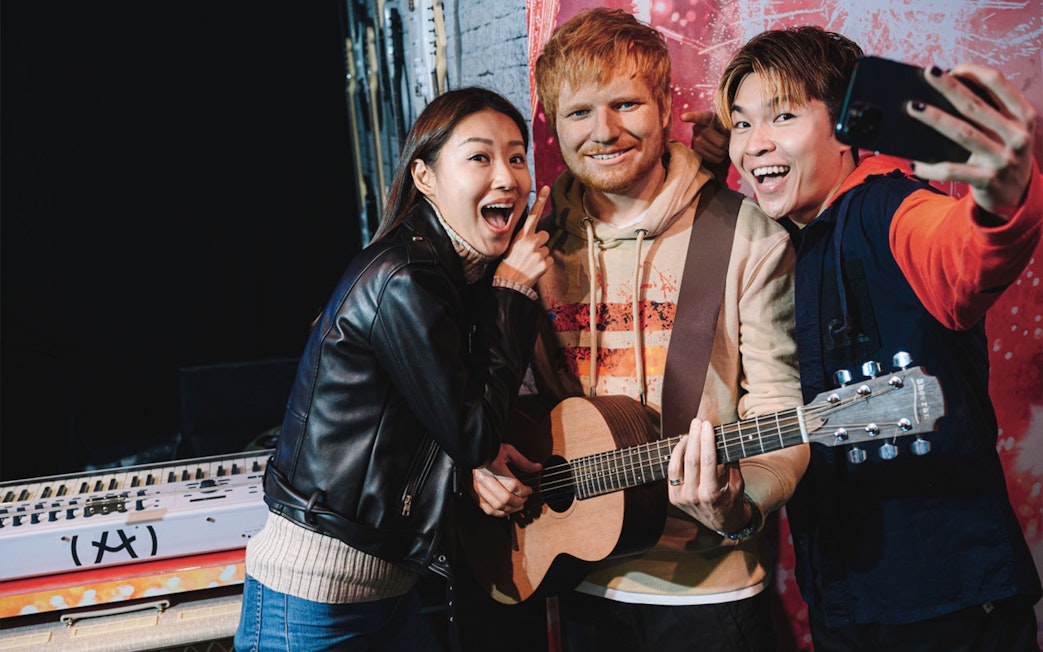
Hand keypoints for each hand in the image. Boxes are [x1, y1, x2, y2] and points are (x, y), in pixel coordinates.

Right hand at [472, 443, 541, 517]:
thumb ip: (523, 462)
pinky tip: (507, 510)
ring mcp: (479, 487)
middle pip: (505, 498)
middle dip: (519, 501)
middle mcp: (485, 478)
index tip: (529, 490)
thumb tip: (537, 468)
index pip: (512, 485)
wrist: (476, 451)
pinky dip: (499, 513)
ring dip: (511, 509)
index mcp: (494, 467)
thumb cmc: (491, 450)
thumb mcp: (509, 451)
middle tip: (525, 499)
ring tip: (518, 506)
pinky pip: (487, 509)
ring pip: (497, 506)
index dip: (524, 490)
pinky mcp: (476, 492)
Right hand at [495, 186, 551, 286]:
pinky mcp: (544, 264)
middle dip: (540, 242)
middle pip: (544, 234)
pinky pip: (549, 260)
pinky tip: (534, 269)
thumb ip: (523, 238)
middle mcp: (531, 242)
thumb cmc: (508, 264)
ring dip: (541, 254)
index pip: (532, 215)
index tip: (546, 188)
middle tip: (529, 252)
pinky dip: (543, 265)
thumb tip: (534, 235)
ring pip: (547, 249)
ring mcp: (538, 253)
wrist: (508, 283)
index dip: (540, 201)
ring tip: (529, 262)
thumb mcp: (511, 246)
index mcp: (521, 235)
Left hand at [666, 418, 748, 532]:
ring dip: (682, 446)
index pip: (708, 461)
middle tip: (697, 422)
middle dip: (694, 438)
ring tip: (689, 433)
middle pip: (691, 461)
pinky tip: (683, 446)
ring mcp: (681, 498)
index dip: (707, 441)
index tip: (707, 424)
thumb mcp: (738, 483)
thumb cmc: (732, 499)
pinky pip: (671, 473)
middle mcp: (693, 497)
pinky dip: (675, 457)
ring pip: (676, 466)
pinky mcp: (673, 498)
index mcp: (712, 494)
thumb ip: (731, 462)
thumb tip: (724, 437)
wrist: (721, 523)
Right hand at [680, 110, 730, 178]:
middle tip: (728, 142)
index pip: (698, 117)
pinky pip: (712, 158)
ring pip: (714, 150)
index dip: (690, 117)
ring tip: (724, 148)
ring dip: (723, 151)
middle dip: (726, 143)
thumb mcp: (728, 123)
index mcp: (706, 117)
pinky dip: (719, 158)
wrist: (720, 140)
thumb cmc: (725, 129)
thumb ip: (730, 126)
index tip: (683, 118)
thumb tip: (729, 140)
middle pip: (715, 139)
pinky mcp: (696, 151)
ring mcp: (695, 140)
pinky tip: (719, 153)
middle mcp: (697, 128)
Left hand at [909, 63, 1036, 217]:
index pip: (1000, 85)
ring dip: (935, 119)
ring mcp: (1003, 159)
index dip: (975, 72)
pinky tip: (915, 163)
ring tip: (914, 107)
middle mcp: (1017, 136)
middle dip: (949, 87)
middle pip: (975, 106)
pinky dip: (932, 167)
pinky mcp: (988, 180)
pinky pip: (953, 171)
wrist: (1016, 195)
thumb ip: (989, 113)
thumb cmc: (1003, 154)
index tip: (953, 67)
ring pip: (963, 134)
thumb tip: (949, 91)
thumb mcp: (1007, 131)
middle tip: (928, 73)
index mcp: (1022, 117)